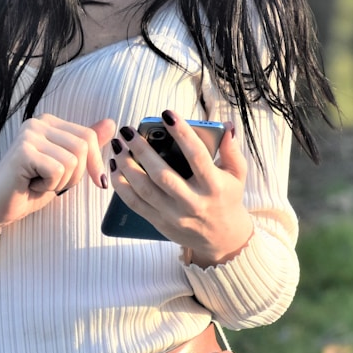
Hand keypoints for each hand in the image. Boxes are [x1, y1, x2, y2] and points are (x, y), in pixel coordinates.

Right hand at [0, 114, 115, 234]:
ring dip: (61, 182)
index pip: (88, 136)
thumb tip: (111, 123)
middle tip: (52, 183)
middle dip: (75, 175)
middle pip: (83, 146)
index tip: (93, 181)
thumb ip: (85, 146)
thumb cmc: (28, 189)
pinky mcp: (23, 151)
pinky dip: (49, 186)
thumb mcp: (65, 167)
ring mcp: (28, 135)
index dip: (94, 163)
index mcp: (48, 122)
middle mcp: (37, 122)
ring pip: (72, 160)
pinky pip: (57, 170)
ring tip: (39, 183)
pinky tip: (30, 185)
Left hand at [109, 111, 254, 266]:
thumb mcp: (237, 174)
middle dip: (142, 150)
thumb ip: (231, 149)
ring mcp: (173, 215)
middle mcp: (192, 202)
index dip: (182, 134)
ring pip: (144, 190)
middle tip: (127, 131)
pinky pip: (135, 203)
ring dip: (126, 166)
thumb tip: (226, 126)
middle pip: (162, 175)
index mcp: (213, 186)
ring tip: (117, 146)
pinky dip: (121, 185)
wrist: (222, 238)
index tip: (167, 114)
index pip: (197, 156)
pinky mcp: (159, 222)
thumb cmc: (227, 197)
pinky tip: (115, 167)